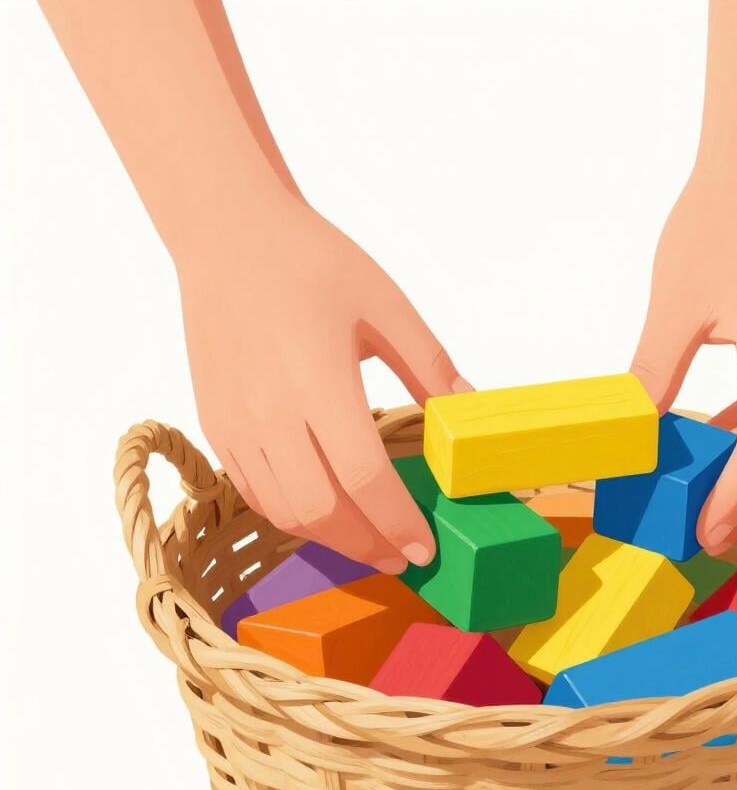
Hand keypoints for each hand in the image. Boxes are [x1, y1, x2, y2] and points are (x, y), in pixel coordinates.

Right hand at [178, 196, 469, 573]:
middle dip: (368, 546)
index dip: (400, 523)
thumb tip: (469, 411)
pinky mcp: (214, 424)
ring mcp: (235, 423)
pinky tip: (326, 509)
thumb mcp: (386, 305)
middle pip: (322, 511)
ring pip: (284, 512)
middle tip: (402, 555)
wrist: (228, 235)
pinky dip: (293, 514)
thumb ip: (431, 365)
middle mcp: (269, 411)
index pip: (365, 478)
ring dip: (331, 539)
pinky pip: (254, 492)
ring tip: (369, 540)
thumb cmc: (312, 261)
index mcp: (318, 380)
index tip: (426, 548)